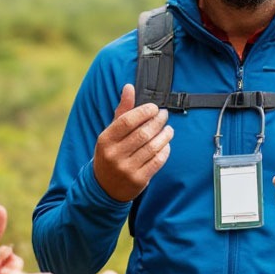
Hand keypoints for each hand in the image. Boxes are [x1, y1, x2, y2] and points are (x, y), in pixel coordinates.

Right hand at [93, 84, 172, 201]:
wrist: (105, 186)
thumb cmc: (110, 153)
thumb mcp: (110, 133)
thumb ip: (122, 111)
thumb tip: (129, 86)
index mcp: (105, 139)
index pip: (127, 121)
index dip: (143, 112)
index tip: (154, 108)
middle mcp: (114, 154)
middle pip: (142, 134)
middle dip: (157, 122)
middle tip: (164, 115)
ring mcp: (126, 169)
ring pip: (152, 147)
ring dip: (164, 135)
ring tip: (169, 129)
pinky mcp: (138, 180)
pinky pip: (157, 161)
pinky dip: (165, 150)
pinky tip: (166, 144)